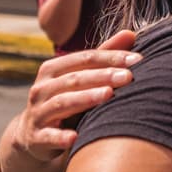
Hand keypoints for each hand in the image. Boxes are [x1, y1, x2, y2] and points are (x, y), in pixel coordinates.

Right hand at [15, 30, 139, 161]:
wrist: (33, 135)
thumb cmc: (66, 99)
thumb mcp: (80, 77)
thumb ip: (103, 56)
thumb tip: (131, 33)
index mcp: (53, 69)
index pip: (85, 58)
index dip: (111, 57)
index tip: (138, 60)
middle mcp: (42, 88)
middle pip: (75, 79)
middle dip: (102, 76)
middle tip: (128, 76)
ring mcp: (38, 113)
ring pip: (62, 102)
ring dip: (86, 98)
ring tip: (109, 95)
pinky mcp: (36, 137)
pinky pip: (48, 136)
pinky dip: (60, 137)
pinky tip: (75, 137)